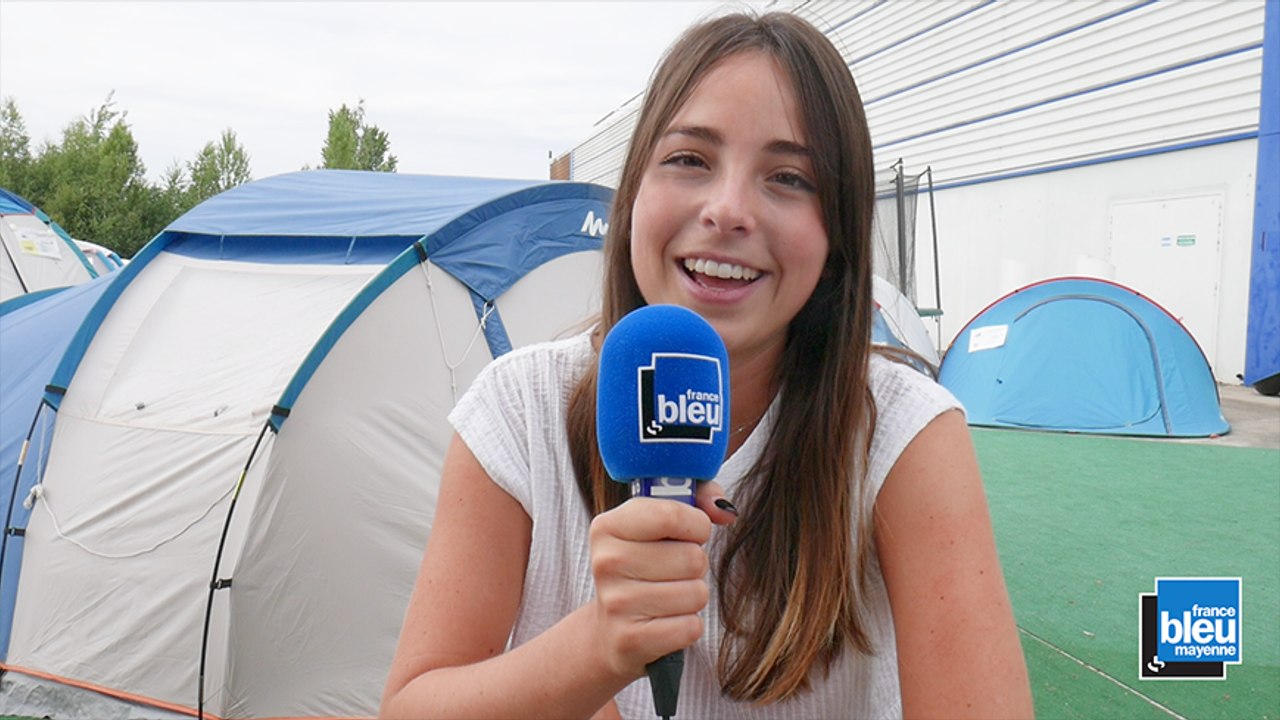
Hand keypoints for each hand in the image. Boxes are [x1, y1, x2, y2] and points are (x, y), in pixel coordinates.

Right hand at [587, 482, 735, 679]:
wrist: (610, 631)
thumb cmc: (645, 566)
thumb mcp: (659, 522)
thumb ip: (697, 498)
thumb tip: (726, 511)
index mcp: (608, 526)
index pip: (671, 515)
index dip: (696, 525)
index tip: (691, 533)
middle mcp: (606, 562)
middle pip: (692, 558)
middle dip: (695, 565)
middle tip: (673, 571)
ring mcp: (616, 603)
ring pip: (696, 593)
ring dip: (693, 596)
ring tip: (668, 596)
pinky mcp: (631, 640)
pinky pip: (690, 627)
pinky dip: (688, 626)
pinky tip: (666, 622)